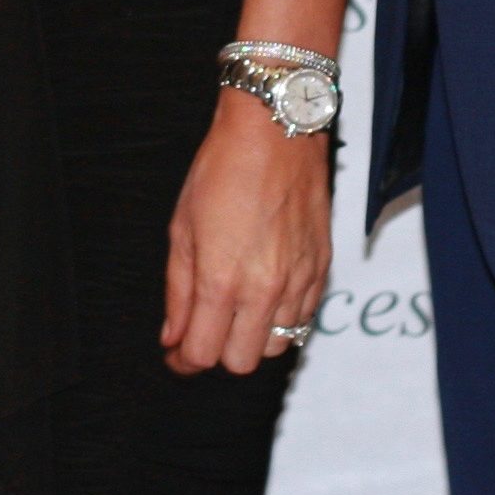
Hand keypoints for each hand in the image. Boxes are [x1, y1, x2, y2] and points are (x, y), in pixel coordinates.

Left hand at [162, 87, 331, 374]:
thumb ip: (178, 290)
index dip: (184, 360)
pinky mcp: (321, 269)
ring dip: (252, 338)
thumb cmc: (222, 170)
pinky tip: (264, 293)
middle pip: (242, 362)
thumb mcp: (182, 227)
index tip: (177, 354)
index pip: (203, 353)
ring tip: (236, 309)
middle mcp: (264, 288)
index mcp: (222, 278)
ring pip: (277, 346)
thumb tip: (172, 337)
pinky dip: (281, 318)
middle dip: (217, 352)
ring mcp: (298, 281)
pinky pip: (303, 319)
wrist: (275, 132)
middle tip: (203, 330)